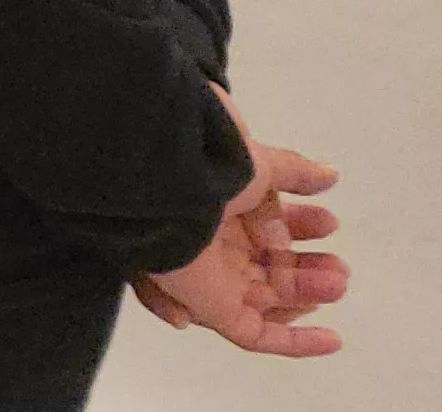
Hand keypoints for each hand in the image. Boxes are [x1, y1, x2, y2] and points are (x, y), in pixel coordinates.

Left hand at [135, 87, 347, 355]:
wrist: (165, 190)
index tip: (331, 222)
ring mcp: (213, 279)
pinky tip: (331, 339)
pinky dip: (295, 341)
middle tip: (340, 265)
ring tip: (337, 282)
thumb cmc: (206, 172)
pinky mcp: (213, 308)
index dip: (301, 226)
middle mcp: (213, 244)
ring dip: (307, 294)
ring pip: (269, 298)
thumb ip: (292, 172)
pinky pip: (257, 334)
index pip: (264, 227)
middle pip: (268, 266)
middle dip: (308, 265)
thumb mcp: (254, 163)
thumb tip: (328, 175)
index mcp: (219, 208)